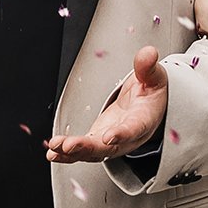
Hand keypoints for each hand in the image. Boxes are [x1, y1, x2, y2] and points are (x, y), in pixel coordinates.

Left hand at [45, 47, 169, 163]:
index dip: (122, 134)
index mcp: (144, 120)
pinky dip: (67, 154)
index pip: (134, 128)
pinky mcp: (98, 141)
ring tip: (54, 150)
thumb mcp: (154, 77)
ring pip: (93, 152)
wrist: (149, 107)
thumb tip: (148, 53)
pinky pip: (83, 152)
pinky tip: (53, 152)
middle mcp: (128, 138)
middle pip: (108, 148)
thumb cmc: (151, 93)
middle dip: (87, 148)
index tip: (109, 137)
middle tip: (69, 146)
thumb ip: (148, 67)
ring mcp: (111, 142)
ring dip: (72, 153)